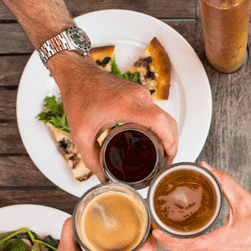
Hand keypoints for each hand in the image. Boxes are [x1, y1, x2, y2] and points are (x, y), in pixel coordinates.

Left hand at [52, 54, 177, 177]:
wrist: (77, 74)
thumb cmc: (79, 97)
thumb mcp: (81, 133)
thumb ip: (91, 158)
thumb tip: (102, 176)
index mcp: (125, 105)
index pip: (159, 122)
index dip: (169, 141)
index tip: (169, 156)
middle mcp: (137, 96)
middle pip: (167, 121)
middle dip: (172, 143)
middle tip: (166, 161)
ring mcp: (140, 92)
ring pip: (164, 116)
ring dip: (168, 134)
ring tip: (162, 153)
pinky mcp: (139, 92)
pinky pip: (157, 111)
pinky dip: (160, 126)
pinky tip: (154, 138)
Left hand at [153, 163, 250, 250]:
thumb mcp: (246, 201)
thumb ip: (224, 182)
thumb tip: (207, 168)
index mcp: (222, 244)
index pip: (186, 247)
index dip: (168, 240)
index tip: (156, 231)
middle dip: (169, 242)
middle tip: (158, 228)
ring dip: (179, 246)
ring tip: (168, 232)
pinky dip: (191, 249)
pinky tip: (188, 238)